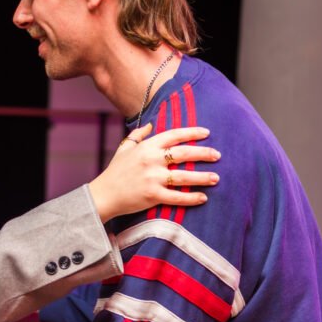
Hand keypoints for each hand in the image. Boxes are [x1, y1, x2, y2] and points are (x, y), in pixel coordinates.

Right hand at [88, 123, 220, 221]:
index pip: (174, 135)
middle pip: (184, 154)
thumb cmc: (115, 171)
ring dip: (202, 177)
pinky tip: (203, 197)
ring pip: (184, 177)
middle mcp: (151, 160)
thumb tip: (151, 123)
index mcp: (147, 147)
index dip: (192, 133)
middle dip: (204, 154)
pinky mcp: (152, 195)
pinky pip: (177, 197)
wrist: (103, 194)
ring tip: (216, 178)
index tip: (207, 133)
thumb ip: (138, 135)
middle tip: (218, 155)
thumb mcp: (124, 148)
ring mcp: (152, 178)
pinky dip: (191, 198)